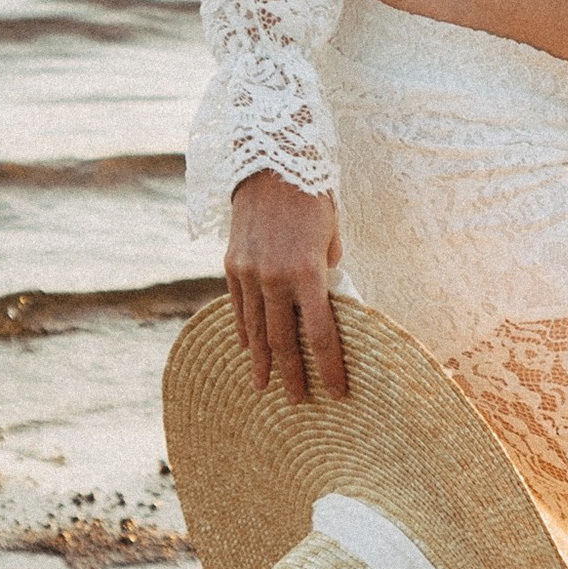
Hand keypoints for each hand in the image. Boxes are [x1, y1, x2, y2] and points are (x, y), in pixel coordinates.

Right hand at [225, 171, 349, 402]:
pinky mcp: (231, 266)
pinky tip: (246, 349)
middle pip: (284, 341)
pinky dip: (243, 331)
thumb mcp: (332, 235)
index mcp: (307, 273)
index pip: (320, 333)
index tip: (336, 391)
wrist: (269, 166)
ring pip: (255, 330)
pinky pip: (238, 308)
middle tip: (299, 402)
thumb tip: (327, 299)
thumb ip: (329, 270)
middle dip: (293, 374)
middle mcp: (274, 279)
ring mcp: (248, 274)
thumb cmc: (311, 199)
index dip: (329, 367)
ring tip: (264, 387)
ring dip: (261, 361)